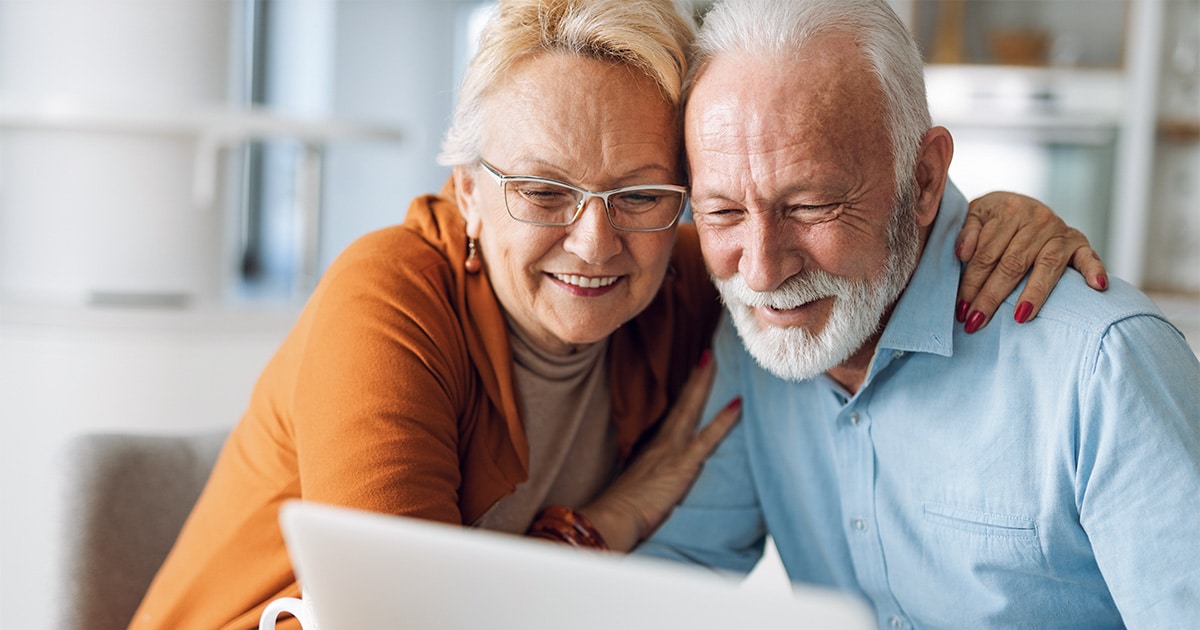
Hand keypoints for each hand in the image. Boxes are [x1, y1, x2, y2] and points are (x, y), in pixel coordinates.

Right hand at [578, 352, 740, 551]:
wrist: (613, 517)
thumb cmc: (621, 509)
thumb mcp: (636, 486)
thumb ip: (647, 475)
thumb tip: (652, 475)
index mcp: (652, 447)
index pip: (673, 414)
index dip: (684, 394)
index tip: (693, 374)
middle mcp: (662, 442)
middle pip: (682, 402)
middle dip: (695, 377)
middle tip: (706, 353)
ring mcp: (673, 450)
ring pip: (691, 409)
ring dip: (702, 383)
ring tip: (712, 359)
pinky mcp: (683, 464)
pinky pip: (708, 437)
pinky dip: (723, 420)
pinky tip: (738, 403)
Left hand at [955, 191, 1108, 332]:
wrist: (1021, 204)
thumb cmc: (994, 217)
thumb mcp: (976, 214)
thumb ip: (968, 231)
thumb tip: (963, 254)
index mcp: (1008, 210)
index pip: (987, 255)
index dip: (971, 283)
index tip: (960, 309)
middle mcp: (1037, 219)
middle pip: (1012, 264)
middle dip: (992, 296)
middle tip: (976, 321)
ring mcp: (1060, 232)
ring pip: (1046, 266)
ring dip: (1033, 294)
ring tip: (1020, 317)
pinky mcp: (1080, 242)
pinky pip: (1089, 257)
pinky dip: (1094, 270)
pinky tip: (1096, 287)